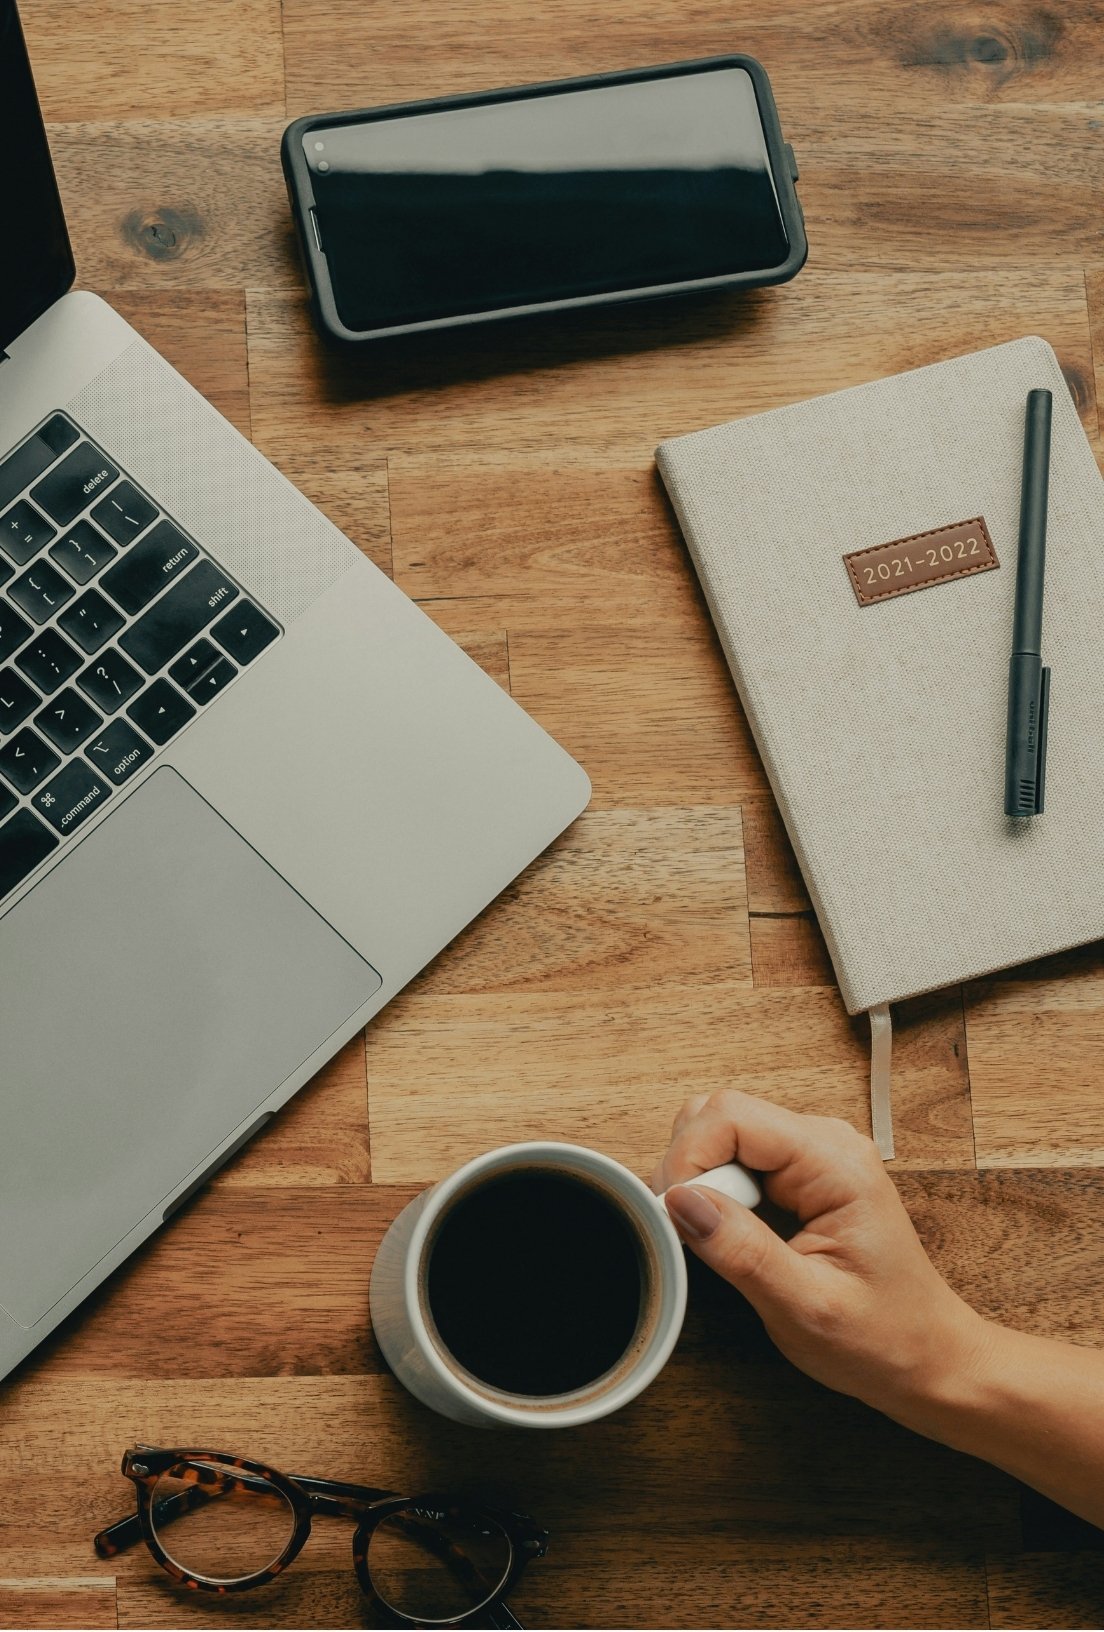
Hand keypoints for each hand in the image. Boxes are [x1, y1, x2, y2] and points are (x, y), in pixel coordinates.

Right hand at [652, 1091, 994, 1422]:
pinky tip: (734, 1236)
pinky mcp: (801, 1174)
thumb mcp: (806, 1308)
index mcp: (836, 1163)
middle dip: (690, 1169)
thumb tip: (679, 1200)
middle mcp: (826, 1143)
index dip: (688, 1158)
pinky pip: (737, 1160)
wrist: (926, 1357)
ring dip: (702, 1182)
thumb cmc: (883, 1339)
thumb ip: (742, 1252)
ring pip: (722, 1134)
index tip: (674, 1215)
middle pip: (721, 1116)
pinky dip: (717, 1193)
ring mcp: (813, 1154)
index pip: (732, 1115)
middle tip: (698, 1235)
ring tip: (722, 1241)